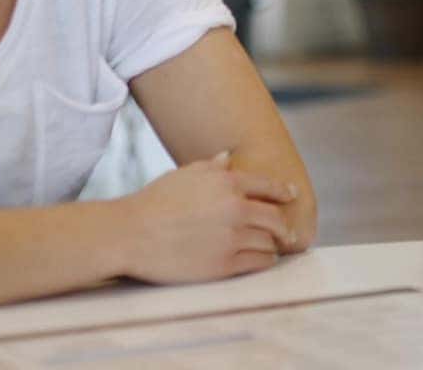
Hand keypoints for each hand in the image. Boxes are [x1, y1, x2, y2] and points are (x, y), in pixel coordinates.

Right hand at [119, 151, 299, 283]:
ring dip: (273, 245)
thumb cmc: (154, 202)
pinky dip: (264, 260)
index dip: (283, 192)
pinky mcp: (223, 265)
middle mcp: (235, 208)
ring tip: (273, 247)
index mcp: (227, 183)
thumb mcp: (184, 175)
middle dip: (283, 225)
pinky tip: (262, 259)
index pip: (269, 187)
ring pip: (269, 242)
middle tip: (288, 232)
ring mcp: (231, 238)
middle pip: (276, 218)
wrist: (130, 234)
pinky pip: (258, 262)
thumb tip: (229, 157)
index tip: (291, 196)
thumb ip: (212, 167)